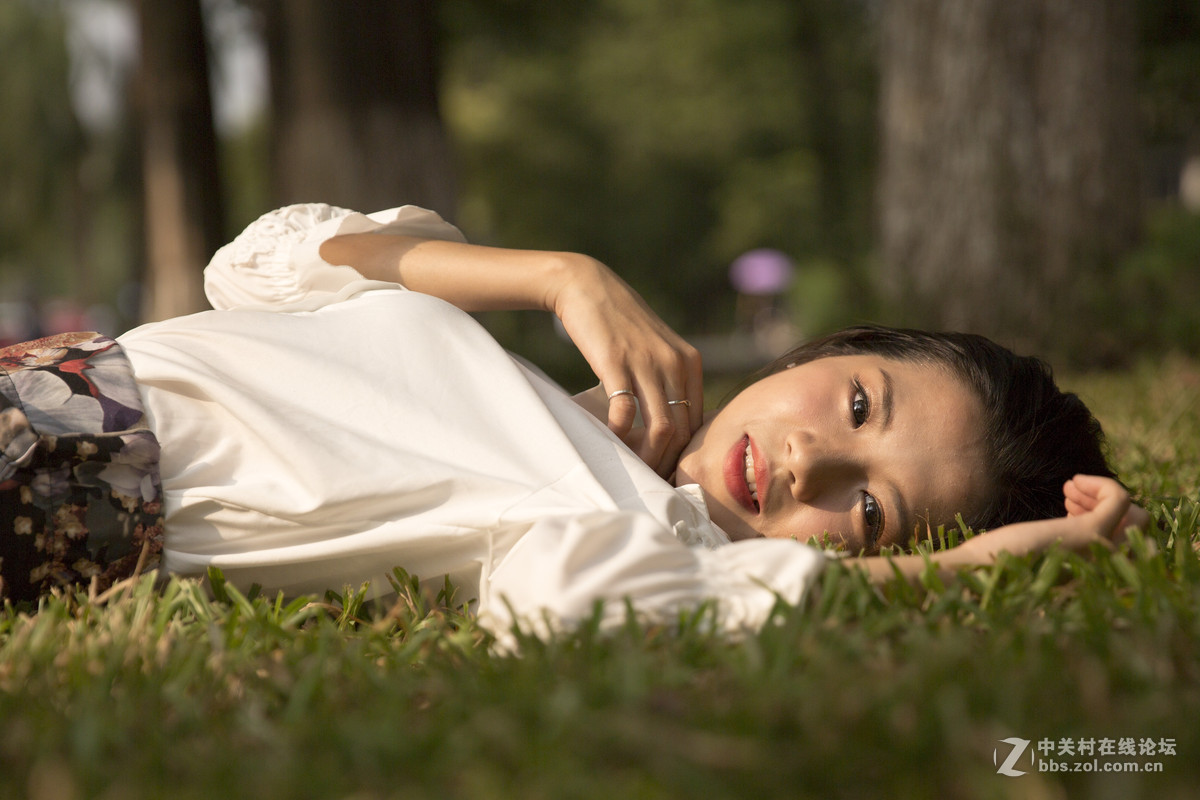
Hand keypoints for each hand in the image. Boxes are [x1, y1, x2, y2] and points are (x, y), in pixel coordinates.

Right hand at [550, 255, 702, 476]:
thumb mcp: (657, 348)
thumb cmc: (619, 323)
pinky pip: (625, 412)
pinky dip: (618, 435)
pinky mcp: (617, 363)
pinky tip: (608, 440)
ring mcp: (647, 363)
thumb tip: (670, 424)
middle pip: (683, 430)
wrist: (588, 287)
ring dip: (647, 455)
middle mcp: (675, 363)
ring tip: (631, 467)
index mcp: (689, 363)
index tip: (664, 468)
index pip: (698, 422)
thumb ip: (668, 379)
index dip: (683, 452)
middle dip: (667, 461)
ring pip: (661, 427)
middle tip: (648, 477)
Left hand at [951, 474, 1144, 562]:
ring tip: (1068, 489)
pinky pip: (1120, 500)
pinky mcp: (1088, 534)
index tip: (1067, 502)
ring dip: (1102, 493)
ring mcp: (1097, 551)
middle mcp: (1099, 565)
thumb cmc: (993, 563)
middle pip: (1136, 529)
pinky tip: (1072, 483)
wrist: (976, 572)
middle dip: (1106, 504)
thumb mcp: (1032, 551)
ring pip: (1136, 515)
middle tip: (1068, 495)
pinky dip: (1102, 484)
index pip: (1122, 541)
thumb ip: (1056, 541)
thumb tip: (1068, 519)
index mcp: (1088, 571)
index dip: (1098, 514)